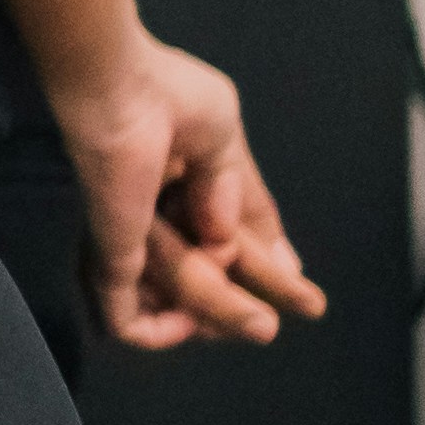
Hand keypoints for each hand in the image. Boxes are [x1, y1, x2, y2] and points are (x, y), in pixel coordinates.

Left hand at [55, 36, 326, 353]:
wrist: (123, 90)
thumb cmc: (168, 95)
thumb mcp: (225, 139)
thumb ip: (239, 197)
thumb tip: (243, 250)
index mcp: (182, 187)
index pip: (232, 242)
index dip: (270, 270)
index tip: (308, 298)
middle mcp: (156, 219)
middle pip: (212, 277)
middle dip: (255, 301)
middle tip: (311, 308)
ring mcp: (131, 241)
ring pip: (180, 301)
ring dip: (227, 315)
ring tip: (265, 325)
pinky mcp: (112, 256)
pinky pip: (127, 319)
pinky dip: (161, 333)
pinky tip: (196, 326)